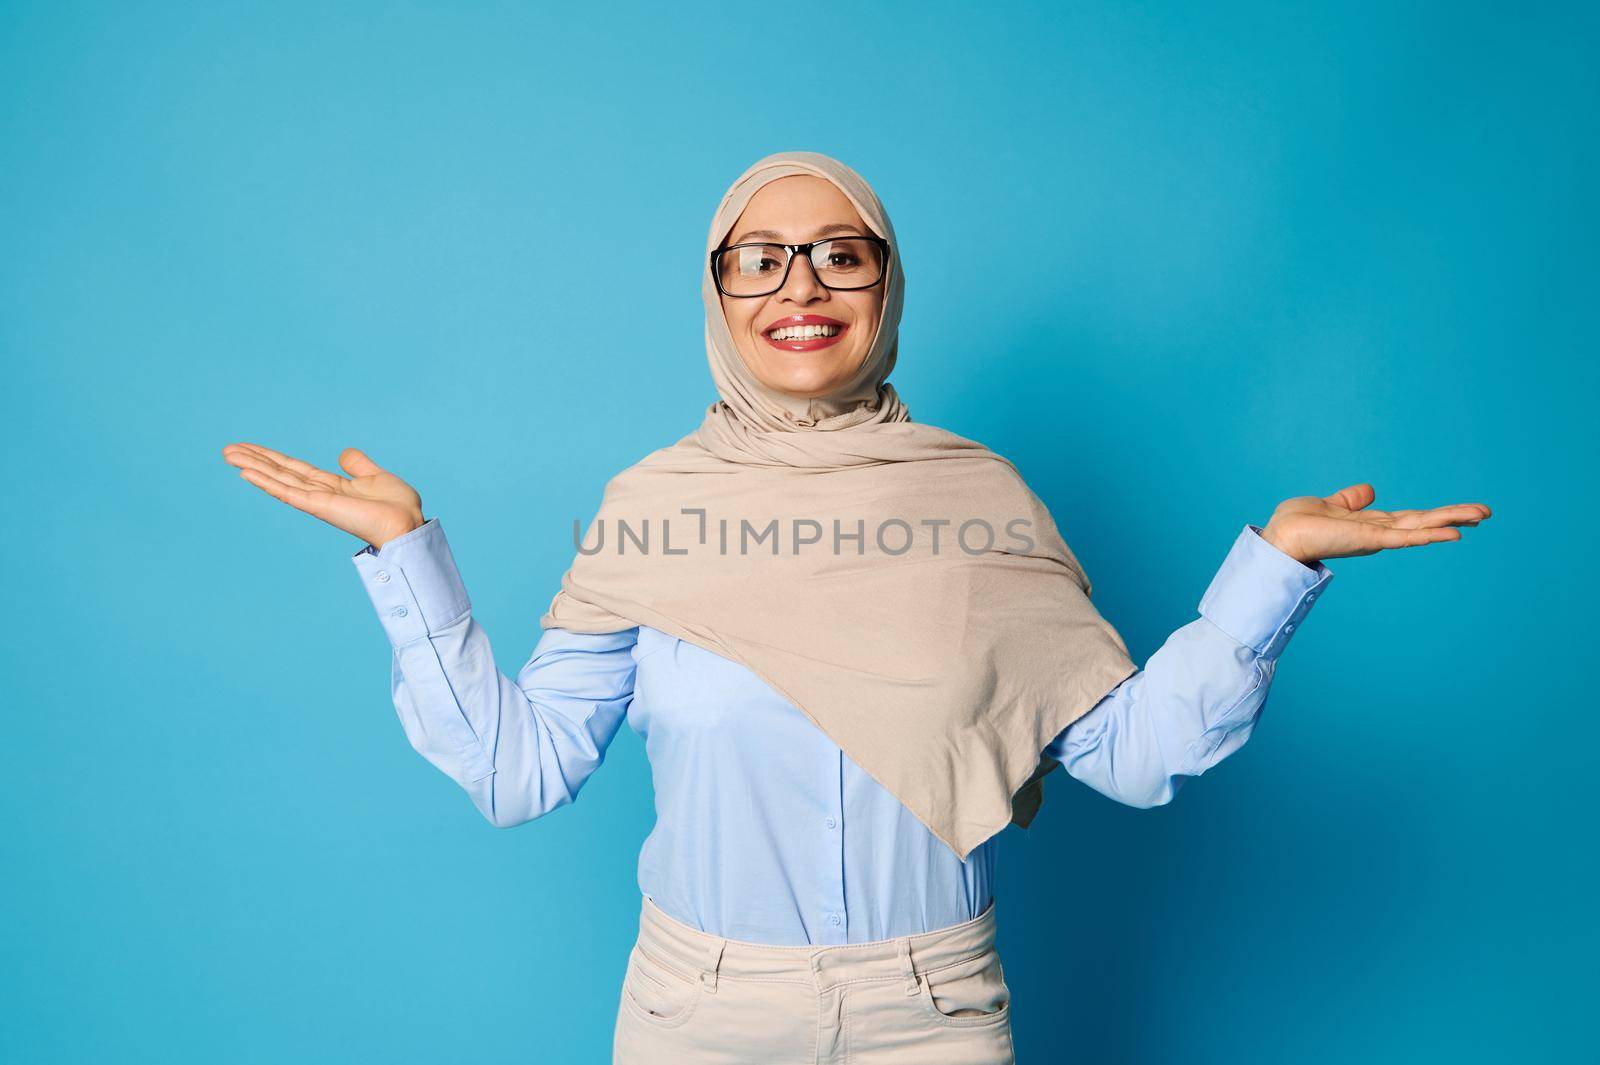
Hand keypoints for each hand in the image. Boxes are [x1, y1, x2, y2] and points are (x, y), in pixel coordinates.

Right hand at [221, 442, 424, 550]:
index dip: (272, 457)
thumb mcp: (376, 476)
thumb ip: (358, 465)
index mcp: (331, 486)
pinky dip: (266, 482)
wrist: (407, 524)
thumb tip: (343, 453)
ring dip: (252, 467)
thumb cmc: (397, 507)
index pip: (294, 468)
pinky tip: (246, 473)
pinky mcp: (319, 506)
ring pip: (278, 480)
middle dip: (254, 460)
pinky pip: (287, 492)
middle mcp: (319, 493)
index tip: (249, 447)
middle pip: (280, 472)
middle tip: (227, 449)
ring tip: (228, 454)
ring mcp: (316, 500)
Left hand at [1259, 483, 1490, 566]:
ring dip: (1450, 522)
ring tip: (1480, 516)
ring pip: (1421, 528)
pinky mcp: (1370, 541)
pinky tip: (1452, 533)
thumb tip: (1369, 490)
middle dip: (1454, 516)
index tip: (1465, 512)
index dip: (1437, 514)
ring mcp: (1377, 537)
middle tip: (1487, 512)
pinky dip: (1428, 535)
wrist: (1280, 537)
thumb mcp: (1330, 504)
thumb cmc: (1298, 524)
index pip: (1412, 518)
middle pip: (1424, 522)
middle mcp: (1378, 532)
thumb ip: (1351, 499)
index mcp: (1371, 523)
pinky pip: (1405, 537)